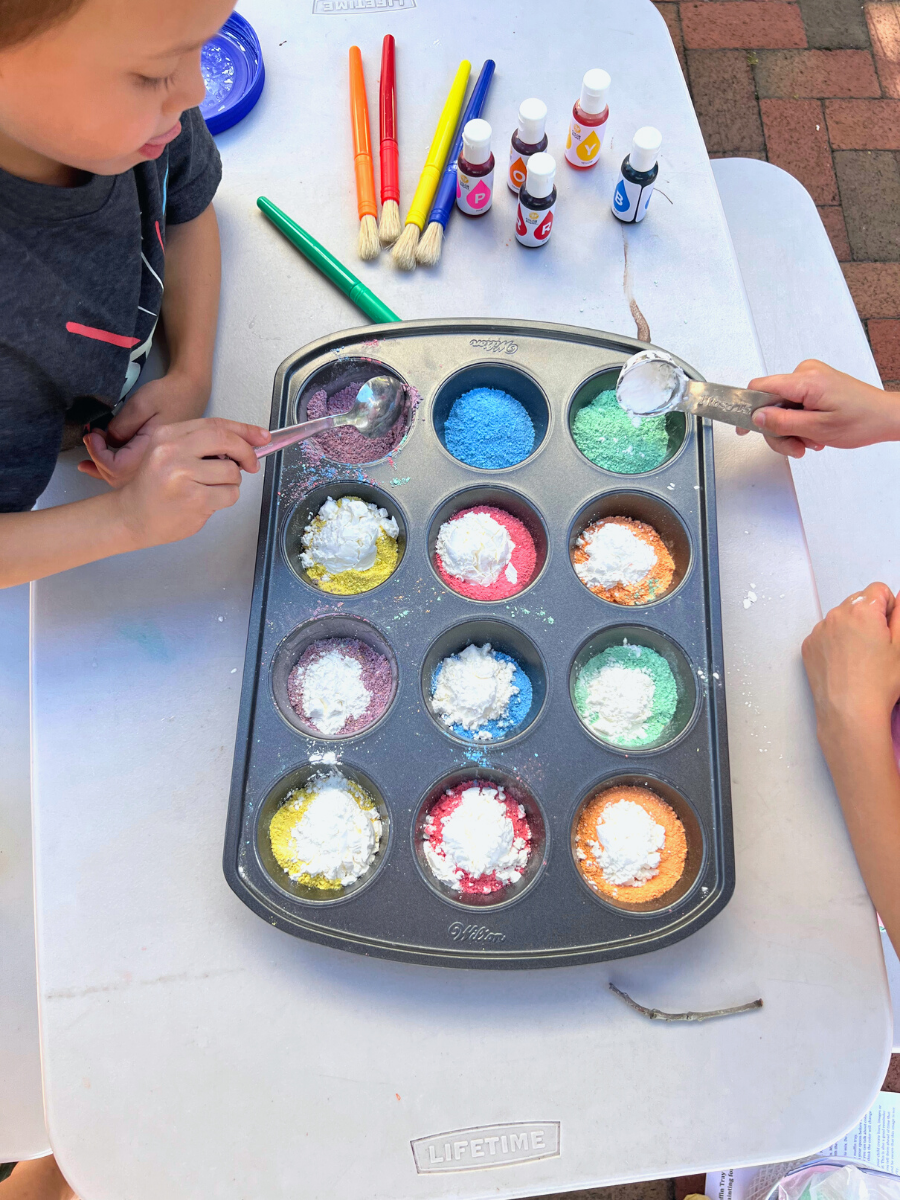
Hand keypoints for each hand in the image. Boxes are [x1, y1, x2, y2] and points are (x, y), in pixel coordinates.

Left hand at [78, 371, 209, 486]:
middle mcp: (155, 465)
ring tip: (85, 460)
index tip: (92, 434)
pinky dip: (110, 472)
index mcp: (154, 451)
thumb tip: (108, 443)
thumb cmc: (168, 395)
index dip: (97, 453)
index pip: (116, 467)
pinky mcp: (152, 463)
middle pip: (116, 478)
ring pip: (121, 481)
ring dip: (101, 470)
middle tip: (90, 437)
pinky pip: (129, 476)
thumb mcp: (140, 404)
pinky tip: (96, 468)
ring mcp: (155, 467)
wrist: (190, 393)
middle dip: (97, 460)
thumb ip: (122, 426)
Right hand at [110, 417, 269, 549]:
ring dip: (231, 483)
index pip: (215, 425)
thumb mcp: (170, 454)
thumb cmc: (154, 488)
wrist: (131, 517)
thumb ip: (202, 445)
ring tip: (210, 489)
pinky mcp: (194, 499)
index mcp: (167, 435)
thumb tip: (247, 443)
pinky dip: (225, 499)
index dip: (244, 430)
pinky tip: (207, 502)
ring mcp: (183, 475)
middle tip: (251, 465)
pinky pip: (230, 494)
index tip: (262, 437)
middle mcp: (173, 451)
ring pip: (232, 472)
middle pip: (227, 441)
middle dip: (246, 453)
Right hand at [735, 359, 899, 459]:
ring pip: (782, 408)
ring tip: (809, 442)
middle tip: (794, 447)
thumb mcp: (817, 428)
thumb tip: (756, 417)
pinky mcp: (815, 384)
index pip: (760, 387)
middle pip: (771, 403)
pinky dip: (799, 422)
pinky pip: (794, 404)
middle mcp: (806, 373)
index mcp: (806, 380)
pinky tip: (813, 433)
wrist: (885, 417)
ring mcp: (811, 377)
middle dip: (779, 430)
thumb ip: (783, 422)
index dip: (748, 409)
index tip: (744, 428)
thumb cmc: (862, 420)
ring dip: (791, 429)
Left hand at [802, 583, 899, 743]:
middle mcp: (836, 614)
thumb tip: (899, 598)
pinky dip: (834, 642)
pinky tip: (845, 662)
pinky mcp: (809, 645)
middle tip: (876, 645)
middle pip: (857, 602)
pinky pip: (825, 633)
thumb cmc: (877, 684)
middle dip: (869, 616)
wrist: (850, 711)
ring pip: (840, 618)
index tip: (888, 627)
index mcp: (863, 610)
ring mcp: (819, 630)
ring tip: (860, 657)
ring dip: (850, 628)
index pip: (878, 590)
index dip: (888, 607)